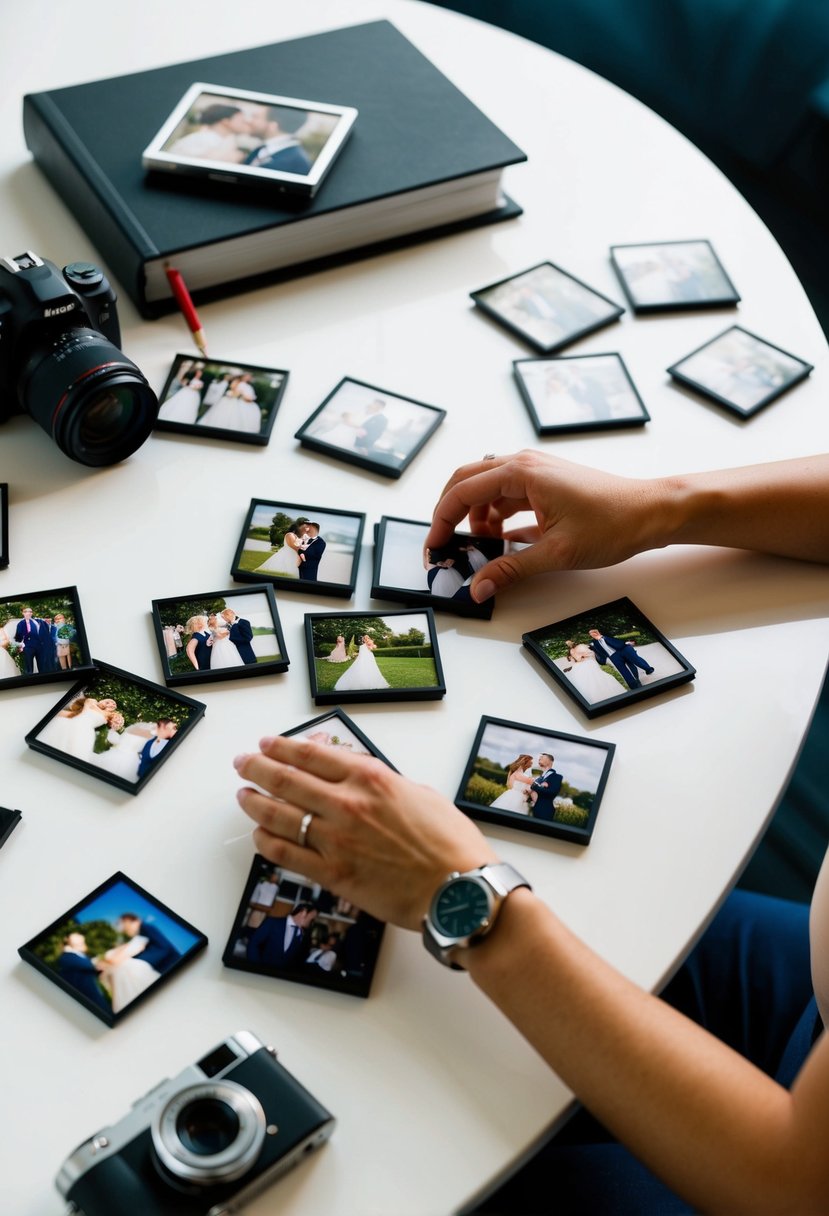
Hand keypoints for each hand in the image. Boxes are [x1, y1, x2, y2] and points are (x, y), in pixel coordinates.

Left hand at [235, 736, 497, 929]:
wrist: (459, 891)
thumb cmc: (450, 844)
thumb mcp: (420, 794)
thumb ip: (384, 783)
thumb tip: (359, 779)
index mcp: (371, 778)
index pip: (312, 755)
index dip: (282, 747)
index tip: (267, 744)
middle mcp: (347, 804)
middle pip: (287, 780)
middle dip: (257, 768)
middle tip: (242, 763)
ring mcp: (336, 840)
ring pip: (279, 815)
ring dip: (255, 802)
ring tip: (243, 795)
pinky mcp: (333, 874)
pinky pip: (286, 854)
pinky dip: (267, 842)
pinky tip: (260, 834)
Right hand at [426, 450, 662, 600]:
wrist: (651, 512)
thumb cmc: (612, 524)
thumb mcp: (556, 554)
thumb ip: (511, 569)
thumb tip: (478, 587)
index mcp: (522, 472)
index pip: (462, 492)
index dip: (441, 521)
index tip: (434, 547)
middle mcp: (525, 464)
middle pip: (467, 482)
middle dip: (450, 513)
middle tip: (444, 545)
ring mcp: (536, 472)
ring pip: (487, 489)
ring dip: (477, 517)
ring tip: (481, 549)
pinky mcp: (546, 483)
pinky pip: (508, 496)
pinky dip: (498, 517)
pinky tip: (503, 543)